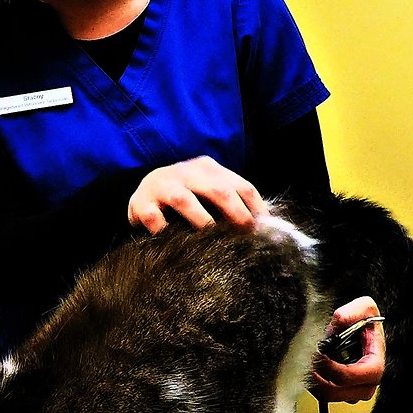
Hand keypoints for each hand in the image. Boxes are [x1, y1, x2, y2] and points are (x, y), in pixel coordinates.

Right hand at [127, 156, 265, 233]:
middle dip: (237, 214)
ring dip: (202, 221)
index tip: (266, 231)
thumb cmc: (186, 195)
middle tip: (246, 236)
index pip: (242, 186)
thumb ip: (235, 202)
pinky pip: (154, 218)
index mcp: (209, 169)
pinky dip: (164, 231)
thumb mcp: (210, 191)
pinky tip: (173, 243)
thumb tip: (270, 225)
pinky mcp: (142, 202)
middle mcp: (187, 172)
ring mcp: (163, 185)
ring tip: (213, 241)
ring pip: (185, 201)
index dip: (257, 209)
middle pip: (218, 190)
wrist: (145, 189)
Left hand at [310, 296, 385, 402]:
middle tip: (307, 360)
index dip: (334, 369)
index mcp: (375, 365)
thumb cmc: (365, 322)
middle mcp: (367, 383)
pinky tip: (310, 367)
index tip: (320, 356)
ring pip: (327, 396)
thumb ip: (353, 311)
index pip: (354, 376)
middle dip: (317, 376)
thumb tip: (339, 320)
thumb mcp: (364, 307)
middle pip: (337, 392)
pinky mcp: (341, 393)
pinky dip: (313, 383)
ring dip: (313, 380)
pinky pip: (323, 395)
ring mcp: (354, 391)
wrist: (362, 329)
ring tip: (307, 362)